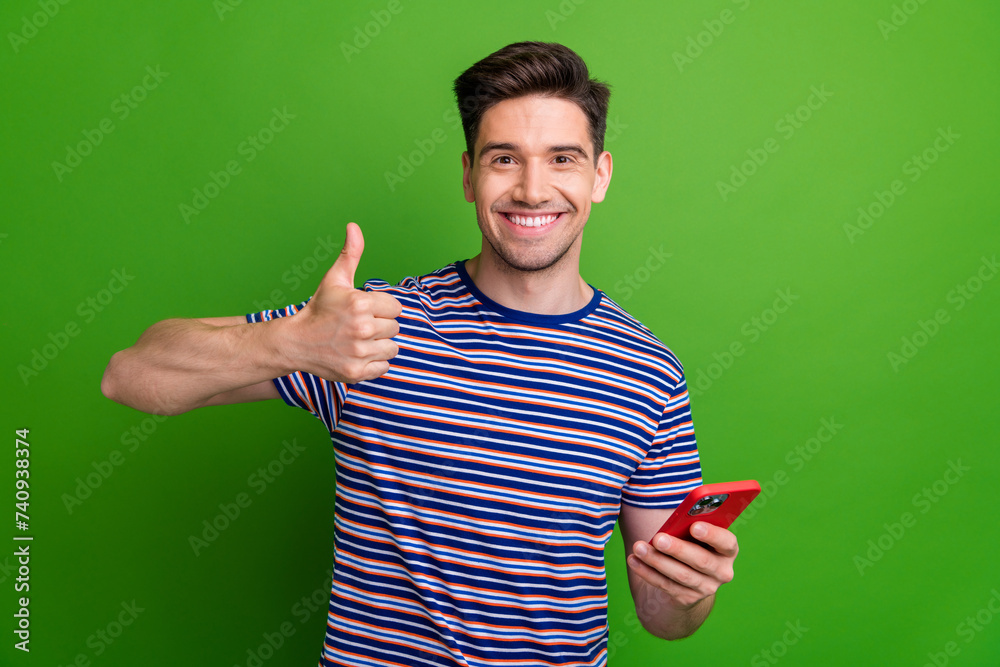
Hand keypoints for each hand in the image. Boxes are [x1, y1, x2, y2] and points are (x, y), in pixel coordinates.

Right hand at [283, 222, 402, 382]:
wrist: (295, 342)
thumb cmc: (319, 309)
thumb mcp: (335, 279)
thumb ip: (350, 254)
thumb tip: (353, 226)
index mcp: (360, 304)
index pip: (395, 308)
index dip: (381, 308)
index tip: (365, 311)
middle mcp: (361, 329)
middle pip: (394, 328)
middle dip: (380, 326)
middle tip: (358, 326)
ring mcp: (359, 352)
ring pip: (392, 348)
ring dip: (379, 345)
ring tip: (359, 340)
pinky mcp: (356, 372)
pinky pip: (383, 367)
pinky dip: (374, 363)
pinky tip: (357, 354)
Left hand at [627, 521, 737, 609]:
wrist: (687, 577)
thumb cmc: (690, 543)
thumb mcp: (693, 533)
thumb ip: (689, 525)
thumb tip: (674, 520)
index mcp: (727, 550)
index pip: (727, 542)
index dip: (712, 534)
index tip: (694, 526)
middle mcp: (721, 571)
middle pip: (701, 561)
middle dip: (678, 549)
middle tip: (658, 539)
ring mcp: (706, 587)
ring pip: (681, 575)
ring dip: (657, 560)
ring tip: (638, 547)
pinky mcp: (687, 598)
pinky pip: (666, 585)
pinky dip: (647, 572)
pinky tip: (634, 560)